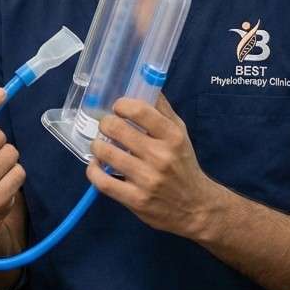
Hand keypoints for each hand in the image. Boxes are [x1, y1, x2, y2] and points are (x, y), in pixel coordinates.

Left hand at [85, 94, 224, 241]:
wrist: (196, 208)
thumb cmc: (183, 165)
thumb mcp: (180, 134)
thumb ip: (162, 110)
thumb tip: (145, 82)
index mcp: (172, 137)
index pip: (139, 110)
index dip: (121, 105)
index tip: (117, 108)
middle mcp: (160, 156)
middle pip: (116, 128)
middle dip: (104, 124)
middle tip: (105, 127)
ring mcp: (147, 179)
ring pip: (105, 153)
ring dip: (97, 146)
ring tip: (100, 146)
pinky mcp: (136, 199)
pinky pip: (102, 181)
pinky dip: (93, 170)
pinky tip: (96, 165)